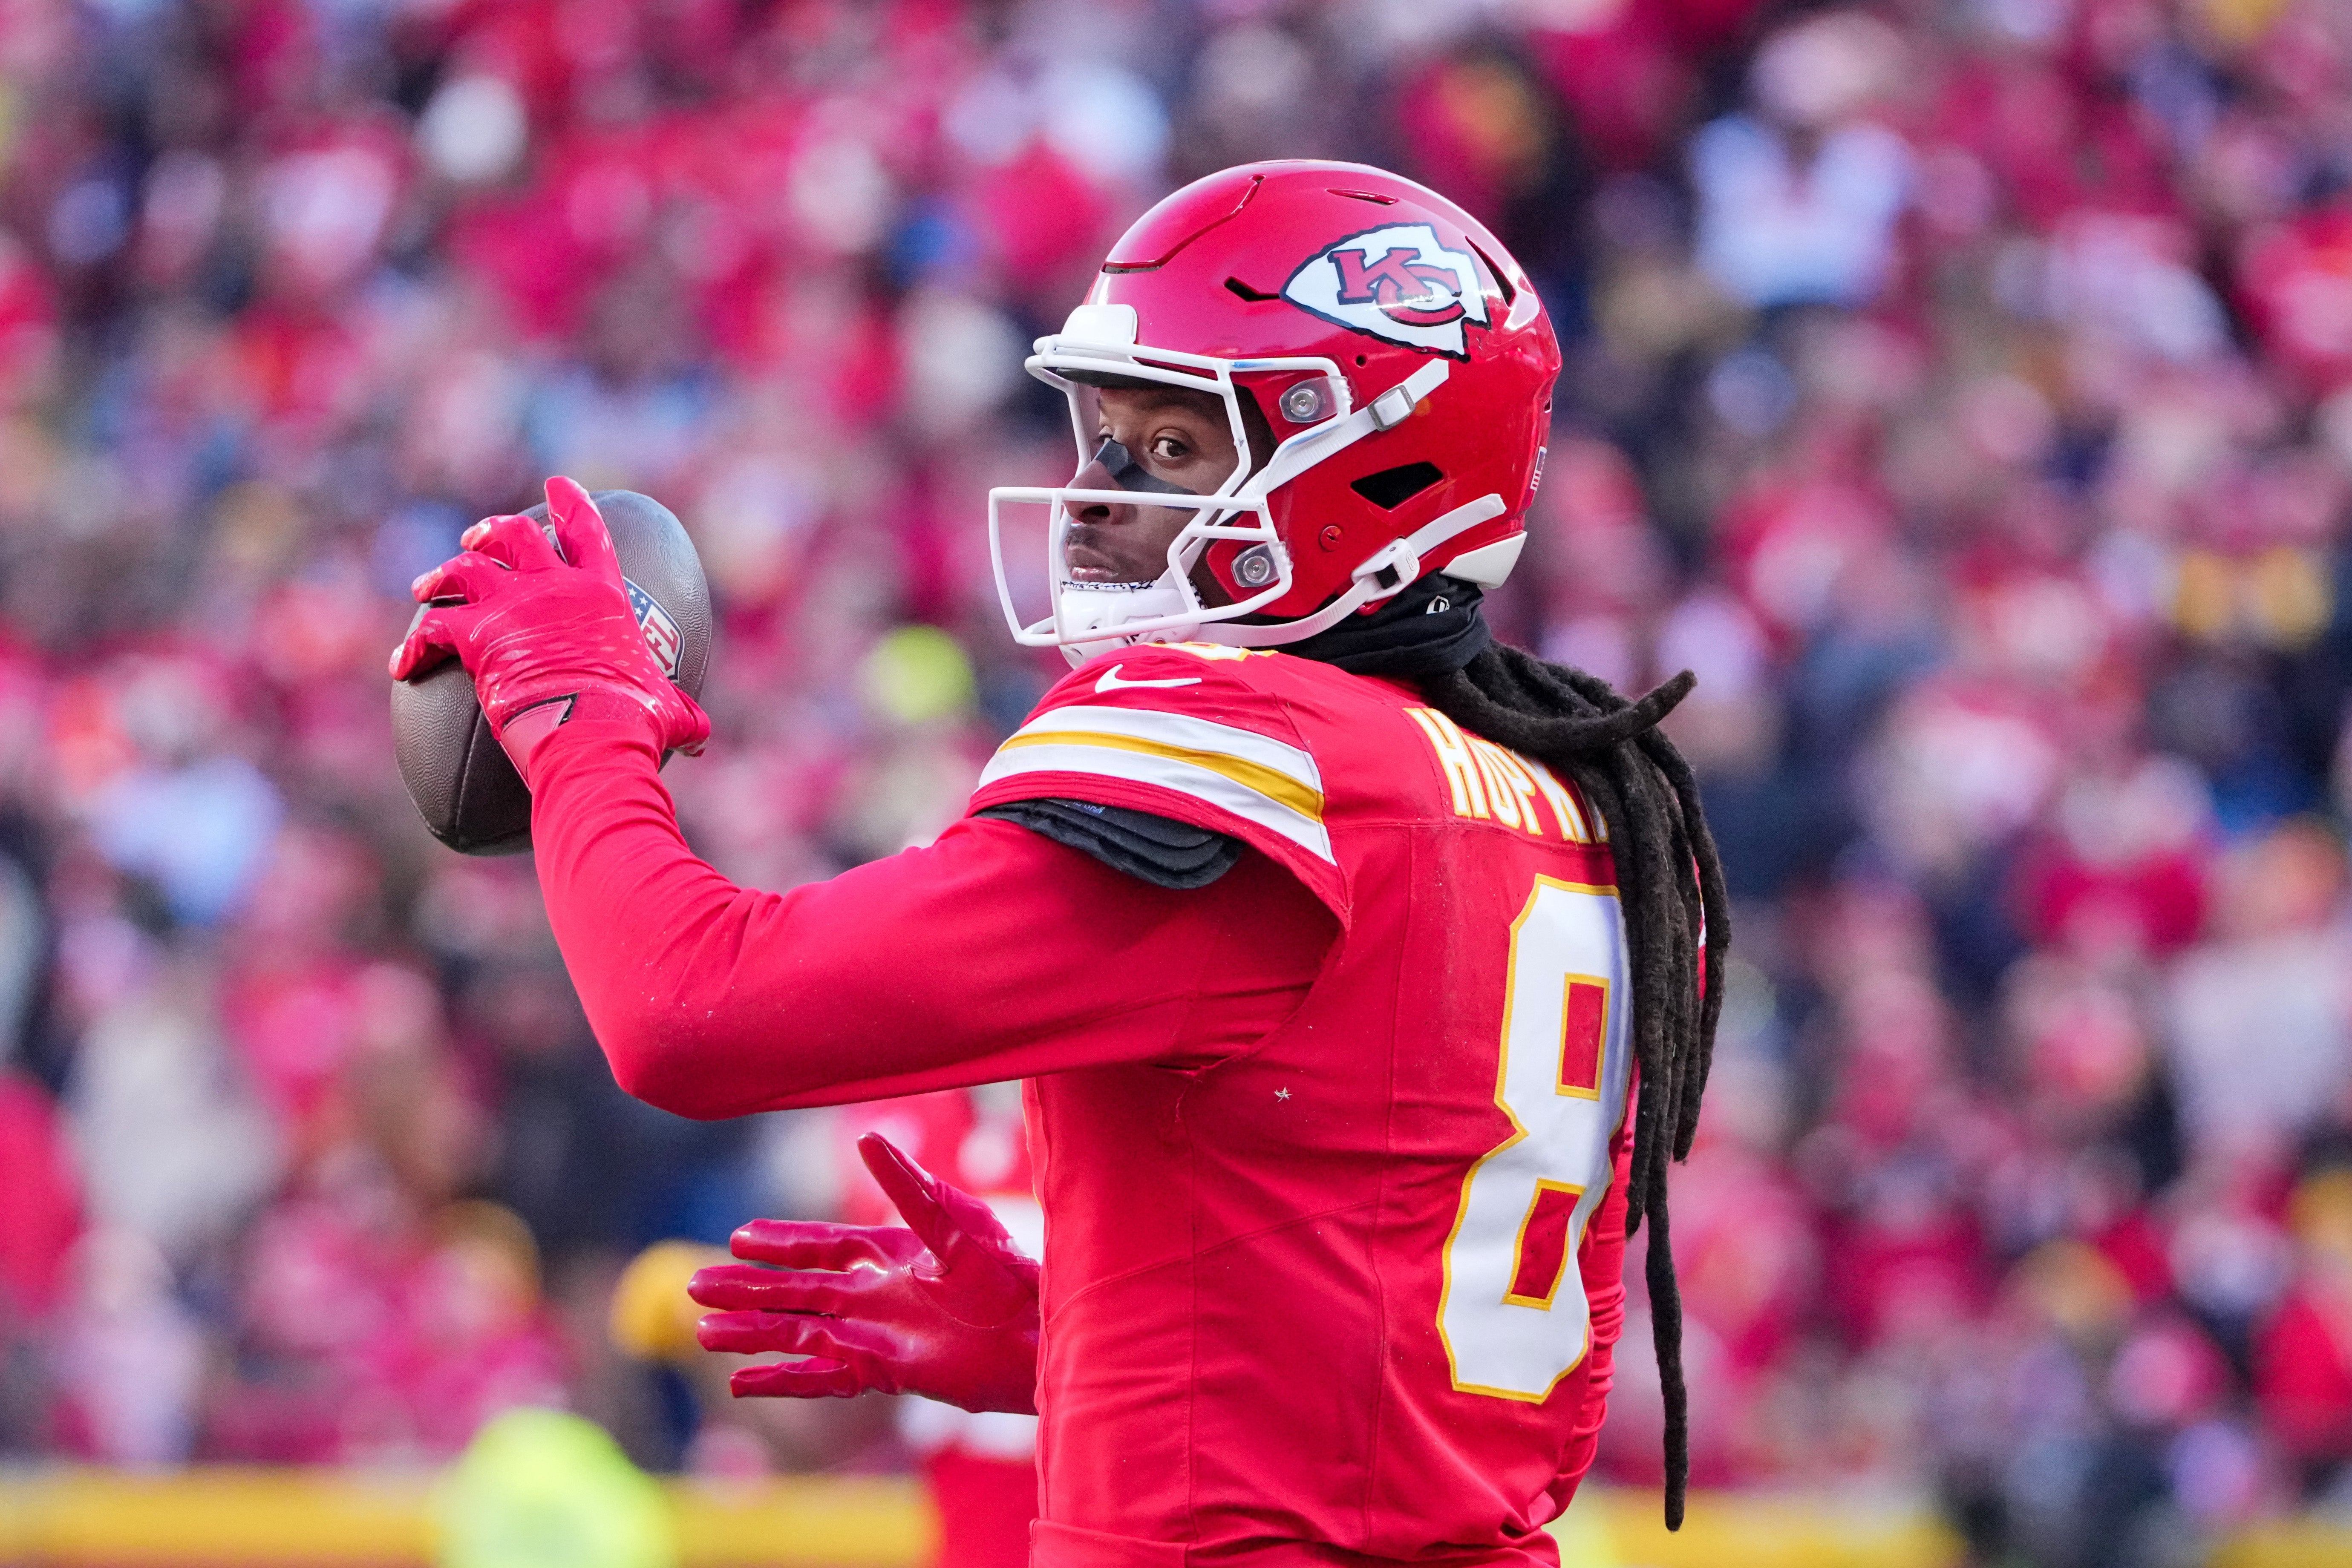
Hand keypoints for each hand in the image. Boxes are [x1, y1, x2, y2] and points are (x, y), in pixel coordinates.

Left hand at [389, 476, 708, 782]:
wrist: (591, 732)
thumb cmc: (634, 723)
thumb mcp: (670, 713)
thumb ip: (683, 716)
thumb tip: (700, 741)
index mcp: (603, 595)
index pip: (587, 532)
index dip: (572, 503)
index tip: (557, 484)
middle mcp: (555, 588)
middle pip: (516, 535)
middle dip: (493, 531)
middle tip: (479, 538)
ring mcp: (512, 607)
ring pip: (466, 568)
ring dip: (444, 574)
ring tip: (428, 586)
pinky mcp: (476, 636)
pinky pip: (433, 629)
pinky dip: (414, 645)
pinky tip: (403, 663)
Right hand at [688, 1133, 1040, 1413]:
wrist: (1040, 1336)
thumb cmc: (1010, 1275)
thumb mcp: (956, 1225)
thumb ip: (908, 1188)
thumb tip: (865, 1138)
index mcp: (893, 1255)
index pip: (824, 1247)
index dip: (781, 1243)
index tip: (737, 1238)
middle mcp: (878, 1295)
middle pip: (799, 1291)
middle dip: (749, 1289)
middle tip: (696, 1286)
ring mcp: (878, 1335)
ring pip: (799, 1333)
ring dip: (754, 1333)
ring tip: (703, 1334)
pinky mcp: (885, 1371)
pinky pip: (822, 1377)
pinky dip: (783, 1381)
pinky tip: (741, 1384)